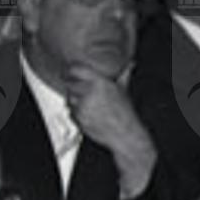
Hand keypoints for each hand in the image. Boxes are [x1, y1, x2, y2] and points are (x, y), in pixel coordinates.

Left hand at [66, 63, 157, 197]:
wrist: (125, 135)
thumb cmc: (126, 114)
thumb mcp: (125, 91)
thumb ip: (124, 75)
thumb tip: (130, 65)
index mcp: (100, 82)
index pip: (75, 70)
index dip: (72, 72)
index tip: (71, 74)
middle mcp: (90, 91)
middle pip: (70, 84)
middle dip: (74, 89)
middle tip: (84, 95)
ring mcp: (83, 105)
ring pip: (69, 99)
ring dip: (75, 102)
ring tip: (90, 108)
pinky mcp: (79, 118)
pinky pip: (71, 113)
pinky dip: (77, 115)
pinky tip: (89, 117)